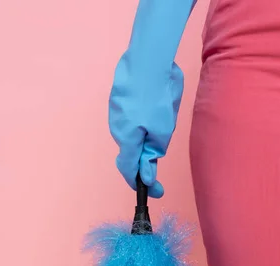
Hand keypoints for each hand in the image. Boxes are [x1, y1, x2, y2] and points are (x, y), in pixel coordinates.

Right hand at [109, 52, 183, 197]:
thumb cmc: (156, 94)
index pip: (129, 170)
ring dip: (145, 135)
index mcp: (127, 139)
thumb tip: (147, 170)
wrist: (147, 58)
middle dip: (145, 155)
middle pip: (131, 151)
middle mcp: (117, 129)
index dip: (141, 184)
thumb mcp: (163, 128)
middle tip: (161, 154)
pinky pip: (130, 118)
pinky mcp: (119, 100)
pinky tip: (154, 106)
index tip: (154, 192)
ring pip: (131, 133)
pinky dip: (141, 120)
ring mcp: (116, 113)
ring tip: (164, 117)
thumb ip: (154, 151)